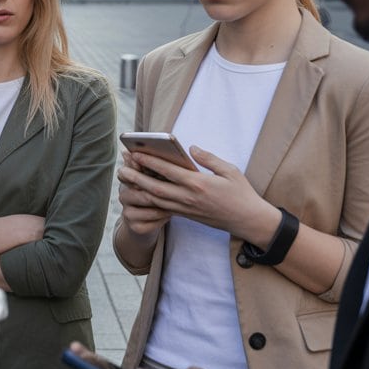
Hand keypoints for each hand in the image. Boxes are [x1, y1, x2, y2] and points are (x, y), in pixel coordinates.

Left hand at [117, 146, 278, 243]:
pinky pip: (163, 208)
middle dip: (136, 177)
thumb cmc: (241, 193)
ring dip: (138, 189)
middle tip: (120, 169)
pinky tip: (140, 192)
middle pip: (155, 187)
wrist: (247, 221)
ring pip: (156, 200)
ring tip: (125, 180)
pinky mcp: (186, 215)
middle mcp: (188, 197)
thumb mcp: (230, 170)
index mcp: (198, 184)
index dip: (150, 162)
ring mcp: (185, 208)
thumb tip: (191, 148)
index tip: (136, 153)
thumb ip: (209, 159)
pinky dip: (149, 200)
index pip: (168, 171)